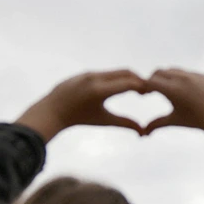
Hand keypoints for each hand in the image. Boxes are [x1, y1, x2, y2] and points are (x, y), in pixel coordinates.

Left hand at [16, 70, 146, 141]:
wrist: (53, 110)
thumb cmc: (80, 119)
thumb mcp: (104, 120)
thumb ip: (125, 123)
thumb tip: (143, 132)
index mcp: (100, 90)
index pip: (128, 83)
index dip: (142, 87)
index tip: (149, 94)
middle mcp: (95, 77)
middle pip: (125, 72)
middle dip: (138, 79)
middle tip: (146, 90)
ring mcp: (90, 73)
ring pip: (116, 72)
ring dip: (128, 78)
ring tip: (135, 89)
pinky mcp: (86, 72)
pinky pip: (106, 73)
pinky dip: (116, 78)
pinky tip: (119, 87)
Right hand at [142, 68, 203, 132]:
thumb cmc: (197, 120)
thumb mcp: (176, 121)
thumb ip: (158, 124)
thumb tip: (144, 133)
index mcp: (172, 89)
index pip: (150, 81)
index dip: (145, 88)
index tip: (145, 95)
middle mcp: (181, 78)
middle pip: (159, 72)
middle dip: (154, 80)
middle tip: (153, 91)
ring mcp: (192, 74)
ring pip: (173, 70)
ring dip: (167, 77)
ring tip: (168, 90)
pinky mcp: (202, 74)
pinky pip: (187, 72)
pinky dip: (181, 78)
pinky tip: (184, 90)